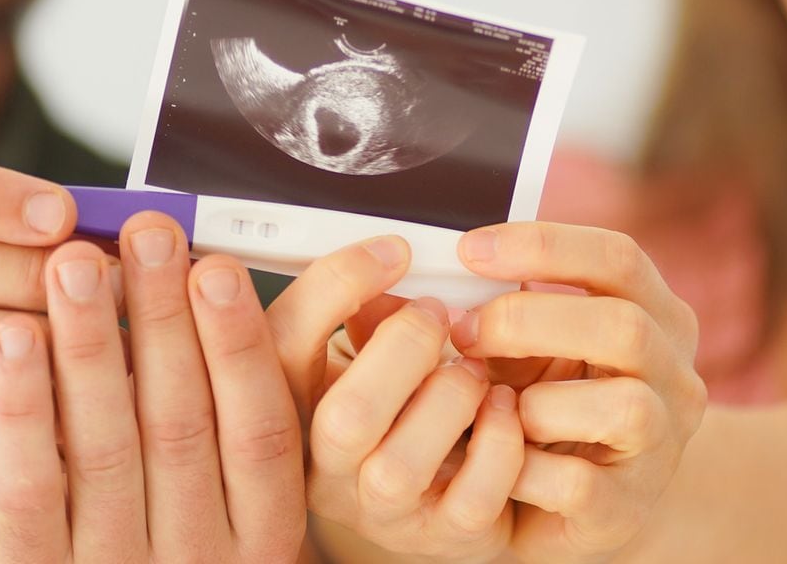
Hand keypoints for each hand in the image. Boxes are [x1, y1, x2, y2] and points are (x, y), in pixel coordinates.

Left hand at [0, 213, 304, 562]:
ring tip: (74, 265)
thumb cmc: (158, 528)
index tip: (216, 268)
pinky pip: (29, 483)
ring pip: (104, 446)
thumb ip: (222, 399)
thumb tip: (205, 274)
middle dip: (161, 318)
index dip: (240, 343)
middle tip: (145, 236)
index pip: (260, 428)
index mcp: (259, 527)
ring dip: (90, 342)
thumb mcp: (219, 486)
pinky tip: (13, 336)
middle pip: (181, 425)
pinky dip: (22, 403)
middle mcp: (195, 556)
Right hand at [268, 238, 525, 562]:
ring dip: (452, 397)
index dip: (333, 286)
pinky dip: (500, 440)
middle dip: (403, 347)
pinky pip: (474, 496)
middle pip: (344, 417)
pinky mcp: (443, 534)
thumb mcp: (369, 356)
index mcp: (291, 405)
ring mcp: (381, 509)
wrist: (439, 494)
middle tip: (437, 313)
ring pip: (402, 465)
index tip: (392, 250)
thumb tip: (385, 262)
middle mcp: (323, 467)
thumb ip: (367, 316)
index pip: (280, 345)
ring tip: (474, 368)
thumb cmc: (401, 407)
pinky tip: (506, 407)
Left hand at [444, 222, 707, 563]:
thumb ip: (484, 308)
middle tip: (461, 331)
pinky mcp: (626, 507)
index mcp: (656, 315)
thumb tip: (391, 286)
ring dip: (538, 401)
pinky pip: (577, 482)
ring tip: (493, 404)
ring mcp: (660, 445)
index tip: (467, 250)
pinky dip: (522, 466)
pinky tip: (494, 455)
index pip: (617, 258)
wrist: (574, 507)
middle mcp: (675, 375)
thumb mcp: (524, 346)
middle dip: (528, 320)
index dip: (544, 245)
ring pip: (624, 406)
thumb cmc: (541, 405)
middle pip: (625, 326)